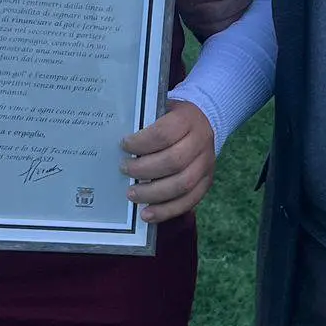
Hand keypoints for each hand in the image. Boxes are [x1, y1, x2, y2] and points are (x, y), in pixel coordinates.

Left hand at [120, 101, 215, 222]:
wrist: (203, 123)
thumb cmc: (173, 118)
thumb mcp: (161, 111)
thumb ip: (145, 124)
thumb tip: (118, 145)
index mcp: (187, 119)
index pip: (164, 133)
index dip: (141, 142)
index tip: (124, 146)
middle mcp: (201, 141)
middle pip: (173, 161)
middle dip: (144, 170)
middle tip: (124, 170)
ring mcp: (206, 164)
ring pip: (182, 185)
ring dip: (153, 194)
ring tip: (131, 194)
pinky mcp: (207, 183)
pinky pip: (188, 201)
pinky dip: (166, 211)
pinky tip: (147, 214)